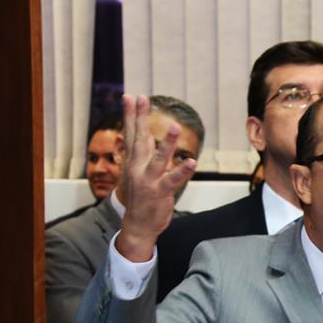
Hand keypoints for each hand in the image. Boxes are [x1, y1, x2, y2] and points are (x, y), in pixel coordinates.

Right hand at [115, 95, 196, 261]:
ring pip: (159, 158)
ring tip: (174, 126)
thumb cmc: (141, 198)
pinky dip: (183, 171)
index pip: (131, 134)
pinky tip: (193, 162)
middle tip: (142, 98)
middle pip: (139, 139)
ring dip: (167, 142)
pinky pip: (173, 180)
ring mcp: (148, 180)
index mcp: (133, 162)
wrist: (138, 226)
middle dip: (140, 118)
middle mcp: (138, 168)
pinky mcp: (160, 192)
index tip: (129, 96)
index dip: (131, 115)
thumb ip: (143, 155)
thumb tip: (146, 137)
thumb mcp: (138, 173)